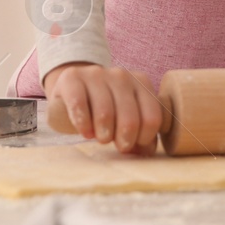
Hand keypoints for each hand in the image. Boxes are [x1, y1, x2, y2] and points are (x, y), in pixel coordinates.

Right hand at [42, 62, 162, 154]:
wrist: (74, 88)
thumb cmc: (106, 108)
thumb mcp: (126, 117)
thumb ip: (141, 132)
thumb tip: (148, 150)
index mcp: (141, 82)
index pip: (152, 118)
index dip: (144, 139)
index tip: (133, 144)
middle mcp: (121, 75)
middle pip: (130, 118)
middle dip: (124, 140)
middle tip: (117, 146)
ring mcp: (96, 74)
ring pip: (105, 113)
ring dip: (103, 134)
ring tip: (100, 138)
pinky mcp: (72, 77)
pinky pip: (79, 104)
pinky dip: (83, 124)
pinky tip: (85, 131)